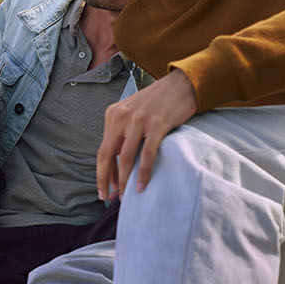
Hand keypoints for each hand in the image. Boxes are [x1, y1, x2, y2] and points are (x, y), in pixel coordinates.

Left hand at [97, 69, 197, 199]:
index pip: (103, 149)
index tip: (104, 189)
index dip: (102, 172)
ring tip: (126, 196)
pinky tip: (142, 186)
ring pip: (126, 157)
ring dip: (124, 180)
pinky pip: (147, 155)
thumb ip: (123, 133)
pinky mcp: (157, 125)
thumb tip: (116, 164)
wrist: (182, 85)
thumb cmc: (158, 103)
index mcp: (113, 114)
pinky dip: (144, 173)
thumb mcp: (133, 113)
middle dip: (106, 180)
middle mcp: (122, 116)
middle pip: (108, 155)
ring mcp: (139, 120)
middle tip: (108, 198)